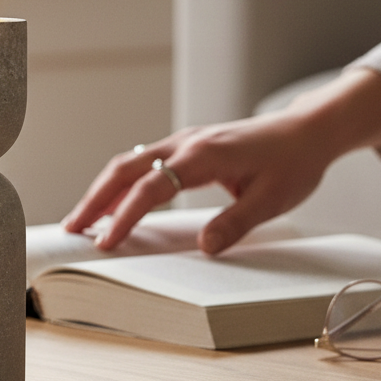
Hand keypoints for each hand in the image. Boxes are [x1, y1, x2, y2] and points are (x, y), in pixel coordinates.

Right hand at [62, 69, 380, 253]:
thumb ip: (235, 224)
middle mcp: (186, 142)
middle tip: (72, 228)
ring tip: (82, 219)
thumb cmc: (294, 162)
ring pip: (128, 163)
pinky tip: (112, 201)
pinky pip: (142, 162)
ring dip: (102, 189)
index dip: (125, 215)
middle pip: (124, 168)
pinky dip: (121, 182)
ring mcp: (182, 141)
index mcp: (204, 154)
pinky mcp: (185, 146)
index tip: (106, 241)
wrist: (307, 130)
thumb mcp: (273, 199)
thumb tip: (204, 249)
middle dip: (94, 199)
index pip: (151, 187)